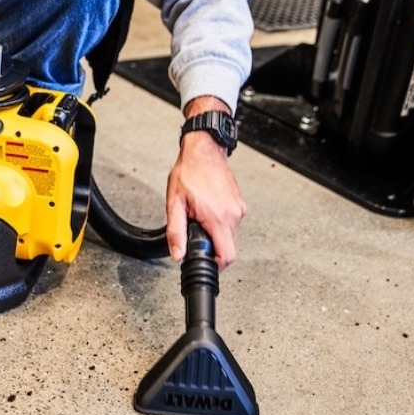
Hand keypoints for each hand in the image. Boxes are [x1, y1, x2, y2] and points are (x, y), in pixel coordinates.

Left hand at [165, 97, 246, 270]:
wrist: (204, 149)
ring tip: (199, 220)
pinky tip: (206, 212)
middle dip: (212, 249)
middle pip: (229, 248)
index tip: (205, 265)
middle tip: (195, 238)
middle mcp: (233, 215)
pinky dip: (219, 224)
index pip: (227, 256)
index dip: (216, 266)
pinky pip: (231, 223)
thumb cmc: (189, 171)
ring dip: (215, 235)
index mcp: (218, 218)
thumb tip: (177, 254)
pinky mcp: (239, 203)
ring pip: (230, 236)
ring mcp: (238, 208)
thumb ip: (175, 232)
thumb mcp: (174, 203)